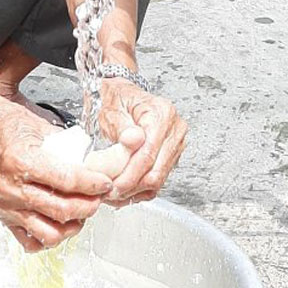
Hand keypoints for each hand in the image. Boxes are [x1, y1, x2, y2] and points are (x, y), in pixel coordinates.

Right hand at [0, 97, 114, 251]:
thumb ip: (69, 151)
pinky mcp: (4, 217)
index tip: (105, 183)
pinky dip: (50, 237)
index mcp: (22, 161)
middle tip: (98, 198)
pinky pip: (31, 241)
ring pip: (49, 232)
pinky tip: (60, 224)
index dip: (92, 184)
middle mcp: (12, 187)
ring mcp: (7, 205)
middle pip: (61, 209)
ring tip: (81, 213)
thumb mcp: (44, 130)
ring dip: (72, 225)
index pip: (67, 180)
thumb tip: (95, 166)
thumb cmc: (12, 127)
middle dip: (88, 205)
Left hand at [97, 78, 186, 204]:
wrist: (122, 94)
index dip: (130, 174)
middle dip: (132, 186)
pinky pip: (159, 179)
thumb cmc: (116, 98)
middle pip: (156, 170)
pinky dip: (141, 189)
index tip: (113, 185)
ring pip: (159, 179)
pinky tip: (126, 190)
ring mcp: (176, 143)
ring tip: (115, 192)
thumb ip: (121, 126)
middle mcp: (174, 128)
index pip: (149, 153)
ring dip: (135, 190)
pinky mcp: (172, 155)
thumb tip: (134, 140)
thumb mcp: (111, 108)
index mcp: (161, 113)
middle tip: (111, 193)